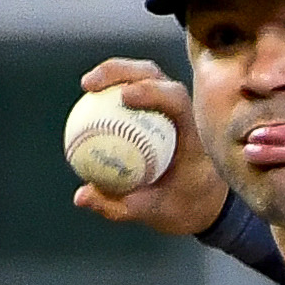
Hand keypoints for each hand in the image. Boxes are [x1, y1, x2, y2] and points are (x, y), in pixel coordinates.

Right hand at [72, 62, 232, 236]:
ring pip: (144, 75)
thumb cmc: (184, 206)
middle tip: (90, 85)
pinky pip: (135, 90)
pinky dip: (113, 89)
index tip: (123, 96)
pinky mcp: (160, 106)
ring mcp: (172, 104)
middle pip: (154, 74)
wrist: (204, 201)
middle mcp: (185, 110)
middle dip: (122, 71)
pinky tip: (90, 99)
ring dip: (115, 73)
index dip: (151, 91)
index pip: (175, 99)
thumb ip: (119, 206)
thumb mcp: (154, 212)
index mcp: (194, 132)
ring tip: (87, 85)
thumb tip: (81, 197)